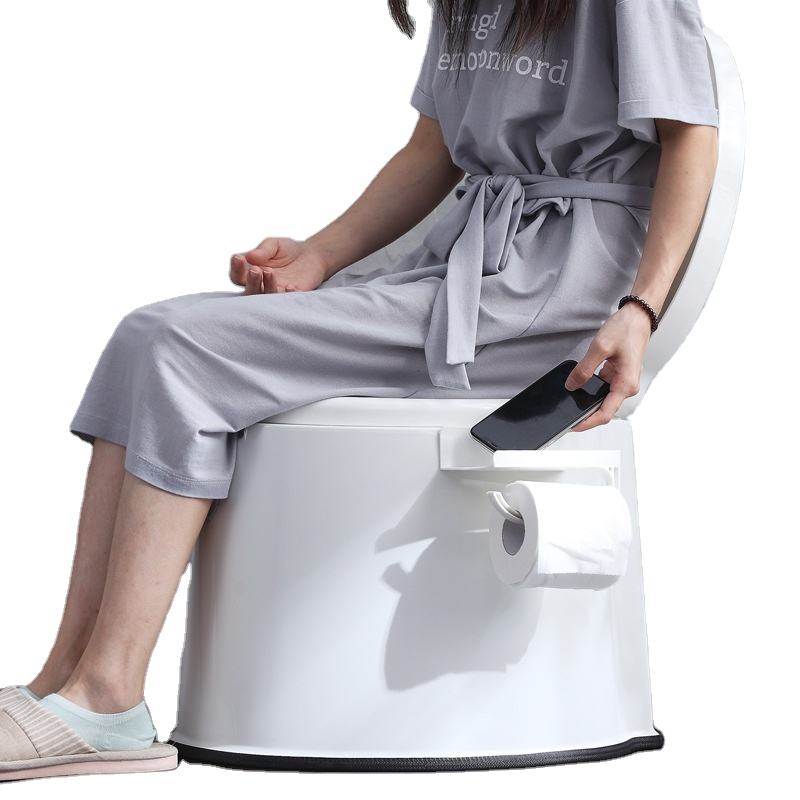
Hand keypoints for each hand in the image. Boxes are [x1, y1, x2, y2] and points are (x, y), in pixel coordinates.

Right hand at [230, 237, 329, 294]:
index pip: (237, 275)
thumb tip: (250, 256)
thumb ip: (263, 250)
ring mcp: (276, 292)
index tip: (238, 258)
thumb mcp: (274, 245)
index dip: (235, 268)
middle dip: (250, 281)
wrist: (312, 255)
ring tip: (269, 272)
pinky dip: (287, 294)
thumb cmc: (287, 249)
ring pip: (266, 297)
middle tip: (255, 270)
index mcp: (251, 271)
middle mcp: (261, 285)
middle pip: (248, 291)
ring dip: (266, 286)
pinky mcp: (292, 297)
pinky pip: (287, 301)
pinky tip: (290, 286)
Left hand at [563, 302, 652, 431]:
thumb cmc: (626, 329)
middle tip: (567, 417)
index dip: (588, 422)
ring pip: (604, 400)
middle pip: (605, 410)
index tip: (573, 426)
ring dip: (589, 404)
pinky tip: (580, 389)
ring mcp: (623, 381)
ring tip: (571, 404)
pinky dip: (592, 392)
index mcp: (626, 384)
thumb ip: (584, 369)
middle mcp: (627, 386)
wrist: (637, 316)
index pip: (605, 413)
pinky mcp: (619, 375)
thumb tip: (572, 385)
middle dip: (586, 416)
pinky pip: (604, 389)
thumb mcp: (600, 348)